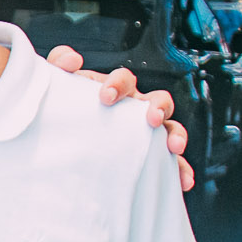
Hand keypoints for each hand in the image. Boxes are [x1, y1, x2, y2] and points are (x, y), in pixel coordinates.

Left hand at [48, 49, 195, 191]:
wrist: (61, 145)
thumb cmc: (64, 111)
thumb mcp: (58, 88)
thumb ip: (59, 65)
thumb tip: (72, 59)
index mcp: (116, 91)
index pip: (124, 80)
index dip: (118, 84)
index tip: (106, 97)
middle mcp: (136, 109)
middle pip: (157, 100)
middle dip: (158, 107)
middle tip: (152, 118)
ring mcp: (146, 132)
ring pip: (171, 128)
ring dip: (176, 134)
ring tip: (174, 148)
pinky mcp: (150, 157)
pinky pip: (171, 163)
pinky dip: (180, 170)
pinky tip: (183, 182)